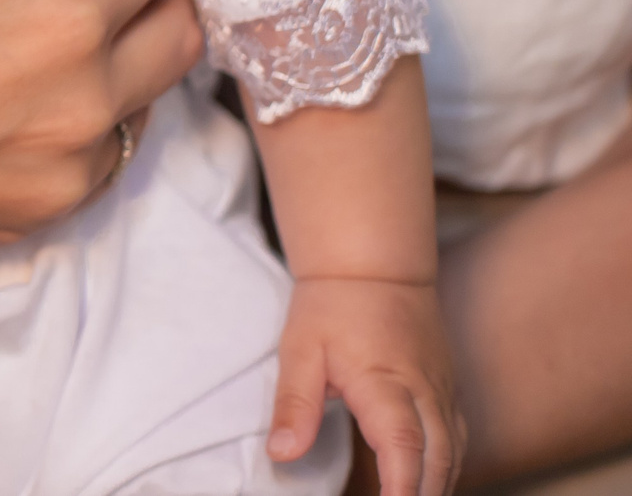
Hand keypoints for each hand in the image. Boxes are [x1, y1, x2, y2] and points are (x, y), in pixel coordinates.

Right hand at [0, 0, 200, 249]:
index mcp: (61, 21)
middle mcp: (83, 108)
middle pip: (180, 26)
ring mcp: (60, 175)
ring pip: (150, 95)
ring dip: (129, 50)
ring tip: (62, 8)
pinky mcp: (28, 217)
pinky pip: (104, 156)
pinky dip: (88, 113)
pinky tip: (25, 80)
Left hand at [273, 278, 461, 495]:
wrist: (376, 267)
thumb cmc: (333, 306)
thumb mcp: (300, 349)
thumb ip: (295, 404)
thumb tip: (282, 454)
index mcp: (385, 383)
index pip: (403, 444)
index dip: (402, 487)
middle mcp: (424, 393)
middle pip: (438, 460)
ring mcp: (443, 393)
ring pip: (454, 455)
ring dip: (436, 489)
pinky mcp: (448, 392)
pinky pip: (457, 441)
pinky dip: (445, 470)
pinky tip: (427, 488)